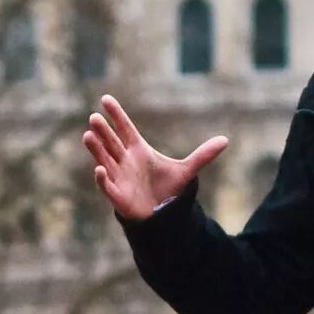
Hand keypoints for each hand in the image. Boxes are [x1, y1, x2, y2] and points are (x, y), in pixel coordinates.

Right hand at [83, 95, 227, 222]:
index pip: (125, 128)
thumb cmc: (168, 189)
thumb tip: (225, 140)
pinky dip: (102, 178)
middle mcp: (125, 160)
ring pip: (104, 159)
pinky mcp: (118, 195)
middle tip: (94, 117)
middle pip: (112, 142)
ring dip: (96, 149)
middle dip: (103, 131)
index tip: (106, 99)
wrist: (162, 214)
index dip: (116, 114)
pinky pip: (107, 185)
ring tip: (88, 135)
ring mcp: (119, 176)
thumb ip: (203, 155)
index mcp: (138, 150)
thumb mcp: (187, 170)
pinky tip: (99, 169)